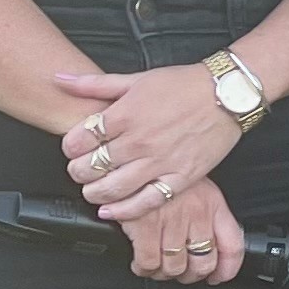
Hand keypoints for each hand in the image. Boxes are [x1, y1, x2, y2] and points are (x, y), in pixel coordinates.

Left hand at [55, 62, 243, 219]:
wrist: (228, 94)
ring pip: (113, 188)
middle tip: (80, 171)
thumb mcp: (137, 78)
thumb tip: (61, 79)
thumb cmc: (184, 85)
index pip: (80, 140)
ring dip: (95, 193)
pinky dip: (125, 210)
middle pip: (92, 167)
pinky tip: (111, 211)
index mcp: (125, 115)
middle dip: (78, 172)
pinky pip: (147, 201)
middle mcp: (139, 141)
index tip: (73, 149)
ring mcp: (160, 162)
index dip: (69, 147)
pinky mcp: (180, 178)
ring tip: (92, 190)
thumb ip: (95, 84)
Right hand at [123, 170, 246, 285]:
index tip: (217, 277)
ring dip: (164, 274)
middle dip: (190, 275)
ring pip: (175, 267)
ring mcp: (171, 221)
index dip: (227, 269)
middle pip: (203, 263)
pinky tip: (141, 263)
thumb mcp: (192, 184)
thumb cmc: (160, 170)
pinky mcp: (145, 226)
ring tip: (157, 267)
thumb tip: (208, 243)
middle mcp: (196, 214)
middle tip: (179, 272)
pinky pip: (149, 263)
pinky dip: (144, 269)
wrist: (133, 155)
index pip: (232, 245)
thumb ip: (203, 211)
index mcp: (212, 203)